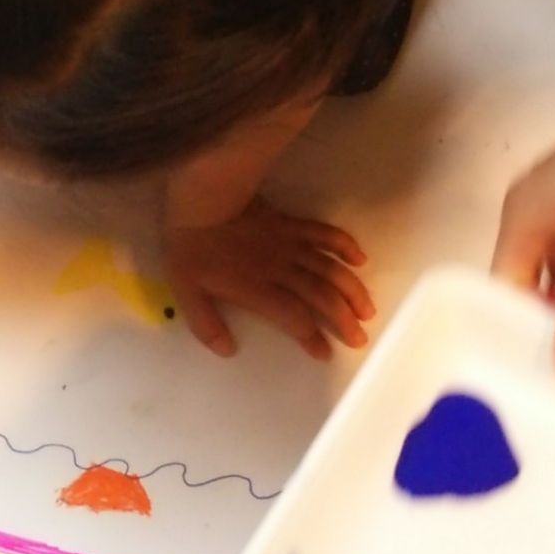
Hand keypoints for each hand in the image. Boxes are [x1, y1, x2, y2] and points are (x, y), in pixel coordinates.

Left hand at [164, 197, 373, 359]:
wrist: (202, 200)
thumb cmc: (190, 247)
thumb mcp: (187, 292)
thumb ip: (206, 325)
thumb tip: (227, 351)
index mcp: (257, 289)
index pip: (294, 317)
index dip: (311, 337)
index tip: (325, 353)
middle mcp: (281, 270)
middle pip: (321, 297)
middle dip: (343, 320)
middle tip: (359, 338)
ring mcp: (290, 245)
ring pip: (331, 269)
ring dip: (352, 290)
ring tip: (367, 309)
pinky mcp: (293, 224)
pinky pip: (325, 234)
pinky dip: (345, 246)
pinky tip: (360, 260)